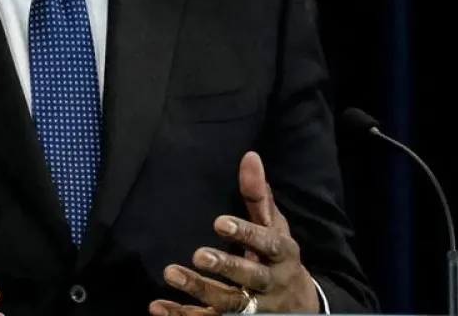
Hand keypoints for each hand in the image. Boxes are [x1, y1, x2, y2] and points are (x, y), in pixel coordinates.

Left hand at [151, 152, 320, 314]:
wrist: (300, 308)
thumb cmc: (278, 258)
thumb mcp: (275, 227)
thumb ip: (259, 196)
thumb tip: (250, 156)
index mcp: (281, 255)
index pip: (267, 244)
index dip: (246, 234)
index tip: (219, 222)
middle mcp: (269, 283)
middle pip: (248, 278)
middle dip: (225, 267)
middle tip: (198, 254)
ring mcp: (254, 307)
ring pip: (227, 302)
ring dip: (198, 290)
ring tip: (171, 273)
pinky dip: (181, 315)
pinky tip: (158, 306)